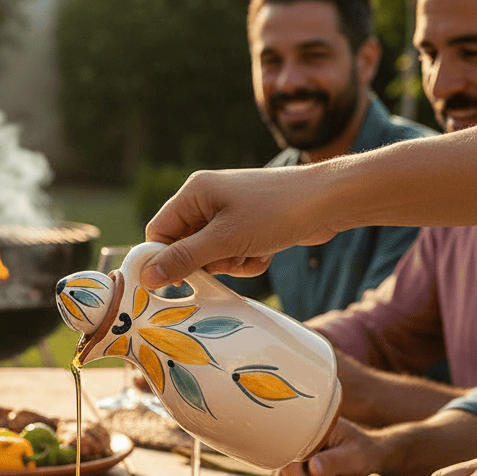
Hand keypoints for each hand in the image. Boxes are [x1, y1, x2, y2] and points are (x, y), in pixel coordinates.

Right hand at [142, 168, 340, 288]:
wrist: (330, 201)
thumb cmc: (275, 212)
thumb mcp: (224, 240)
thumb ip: (183, 258)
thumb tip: (146, 276)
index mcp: (194, 192)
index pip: (159, 230)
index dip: (162, 258)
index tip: (174, 283)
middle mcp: (208, 199)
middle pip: (185, 245)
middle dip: (206, 262)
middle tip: (226, 263)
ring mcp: (230, 211)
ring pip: (211, 253)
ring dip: (229, 263)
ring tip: (251, 254)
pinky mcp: (249, 224)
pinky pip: (233, 252)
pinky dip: (246, 259)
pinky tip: (266, 252)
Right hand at [274, 417, 383, 475]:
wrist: (371, 460)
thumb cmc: (366, 454)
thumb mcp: (355, 456)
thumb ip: (335, 461)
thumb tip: (313, 468)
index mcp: (310, 428)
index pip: (287, 451)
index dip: (294, 472)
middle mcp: (297, 440)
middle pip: (281, 467)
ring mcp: (295, 456)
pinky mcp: (296, 470)